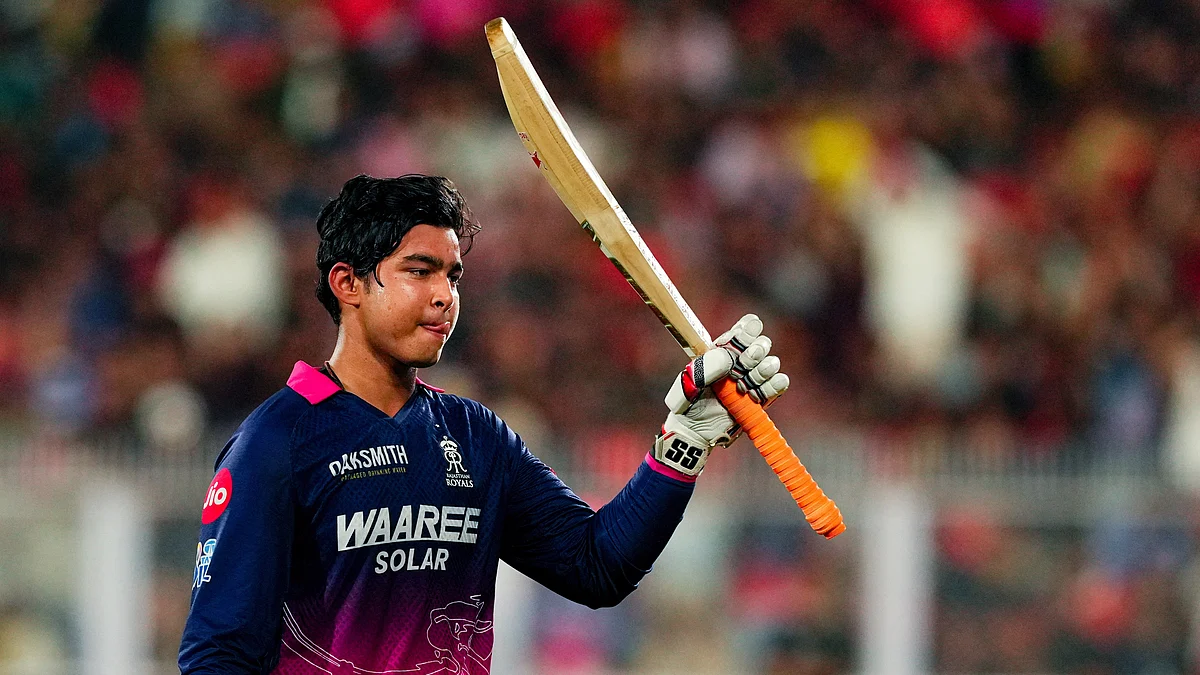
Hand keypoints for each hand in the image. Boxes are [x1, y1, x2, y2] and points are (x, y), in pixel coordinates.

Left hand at [652, 314, 789, 476]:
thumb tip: (730, 357)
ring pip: (772, 363)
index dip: (748, 329)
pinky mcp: (763, 397)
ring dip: (760, 372)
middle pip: (763, 343)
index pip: (744, 329)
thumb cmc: (688, 402)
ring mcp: (753, 378)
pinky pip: (780, 383)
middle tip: (738, 370)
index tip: (743, 337)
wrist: (694, 431)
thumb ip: (707, 365)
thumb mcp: (690, 381)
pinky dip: (772, 386)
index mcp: (723, 349)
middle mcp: (741, 361)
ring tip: (742, 386)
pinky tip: (754, 395)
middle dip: (754, 353)